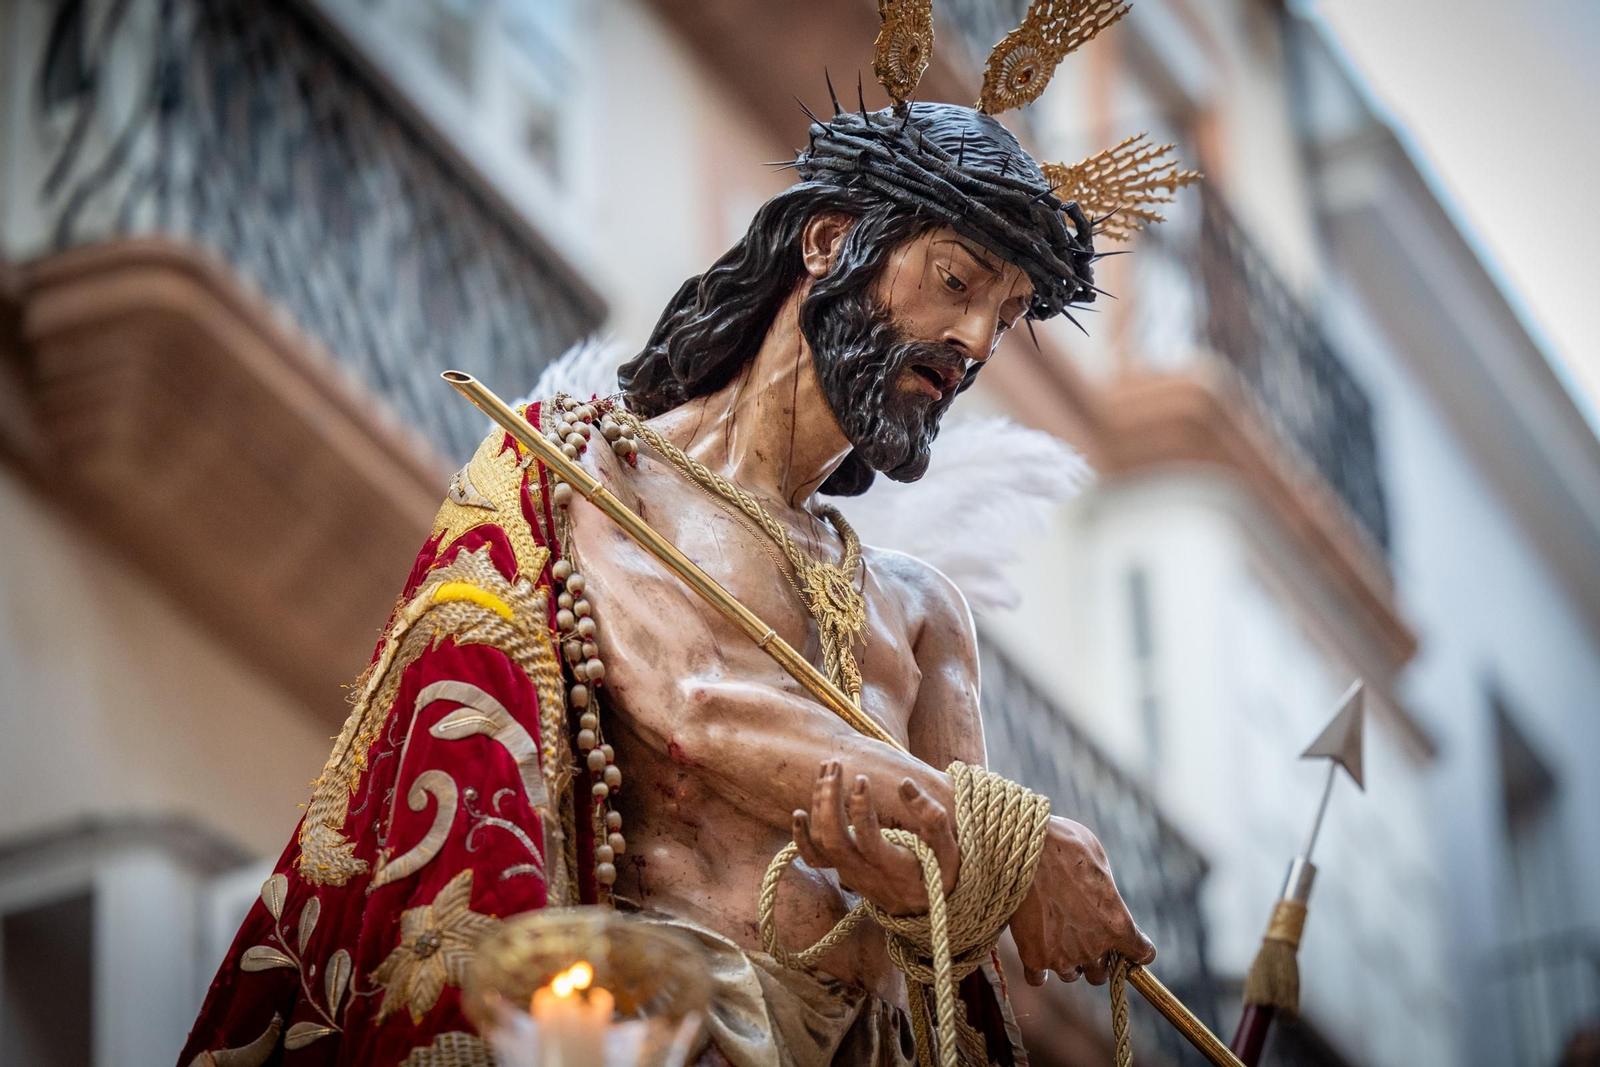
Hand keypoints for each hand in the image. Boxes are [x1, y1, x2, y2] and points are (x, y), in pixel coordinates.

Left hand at [791, 760, 959, 916]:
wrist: (924, 910)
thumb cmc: (939, 874)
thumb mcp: (947, 850)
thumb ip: (932, 818)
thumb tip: (905, 783)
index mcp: (894, 868)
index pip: (868, 840)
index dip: (862, 809)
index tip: (862, 778)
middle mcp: (866, 874)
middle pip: (834, 839)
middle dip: (829, 799)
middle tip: (835, 765)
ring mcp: (850, 874)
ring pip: (822, 842)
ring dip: (819, 803)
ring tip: (826, 769)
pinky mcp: (842, 872)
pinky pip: (814, 859)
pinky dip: (801, 837)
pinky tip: (798, 812)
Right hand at [1009, 815, 1155, 985]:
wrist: (1027, 848)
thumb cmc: (1065, 845)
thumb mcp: (1099, 861)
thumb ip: (1104, 891)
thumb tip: (1100, 895)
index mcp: (1118, 924)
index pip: (1141, 954)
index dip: (1137, 947)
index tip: (1130, 942)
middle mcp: (1094, 947)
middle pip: (1101, 973)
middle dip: (1096, 958)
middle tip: (1082, 936)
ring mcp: (1063, 956)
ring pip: (1070, 975)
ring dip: (1067, 961)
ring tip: (1054, 937)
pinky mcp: (1033, 956)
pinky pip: (1037, 978)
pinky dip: (1037, 969)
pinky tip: (1034, 949)